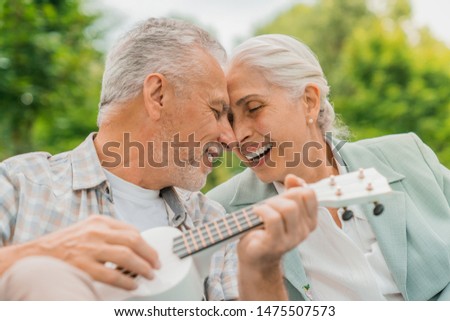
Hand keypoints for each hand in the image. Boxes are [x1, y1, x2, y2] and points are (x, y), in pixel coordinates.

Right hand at [2, 215, 159, 289]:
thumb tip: (131, 244)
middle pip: (133, 240)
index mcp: (99, 221)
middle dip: (149, 254)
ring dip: (142, 267)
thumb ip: (106, 233)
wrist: (35, 255)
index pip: (131, 229)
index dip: (146, 243)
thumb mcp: (86, 229)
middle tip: (156, 264)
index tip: (153, 252)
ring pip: (126, 256)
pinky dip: (126, 281)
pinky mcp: (83, 265)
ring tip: (149, 275)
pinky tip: (132, 285)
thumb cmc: (62, 244)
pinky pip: (111, 275)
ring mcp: (89, 248)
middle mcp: (96, 231)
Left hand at [237, 174, 317, 299]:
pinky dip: (262, 211)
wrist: (255, 257)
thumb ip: (291, 192)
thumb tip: (292, 177)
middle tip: (269, 204)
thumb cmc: (267, 230)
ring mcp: (291, 239)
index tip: (283, 194)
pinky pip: (273, 219)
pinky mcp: (276, 243)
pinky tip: (256, 213)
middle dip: (279, 196)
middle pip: (297, 198)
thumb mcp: (281, 208)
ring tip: (262, 210)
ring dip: (270, 204)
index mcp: (309, 221)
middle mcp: (304, 231)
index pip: (310, 194)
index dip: (295, 187)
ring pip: (287, 208)